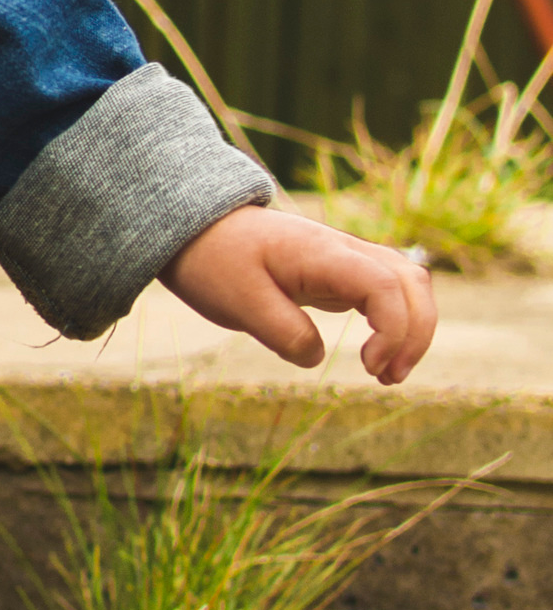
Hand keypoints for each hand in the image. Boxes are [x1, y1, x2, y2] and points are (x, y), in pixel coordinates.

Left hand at [160, 203, 435, 385]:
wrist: (193, 231)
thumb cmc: (214, 262)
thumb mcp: (239, 304)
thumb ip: (283, 332)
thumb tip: (317, 357)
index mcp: (321, 253)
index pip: (385, 284)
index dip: (394, 329)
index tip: (368, 366)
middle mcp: (342, 250)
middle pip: (412, 280)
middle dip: (416, 332)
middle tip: (387, 378)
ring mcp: (343, 259)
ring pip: (406, 283)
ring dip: (411, 327)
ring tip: (386, 375)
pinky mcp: (337, 273)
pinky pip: (385, 292)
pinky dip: (393, 322)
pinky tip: (376, 356)